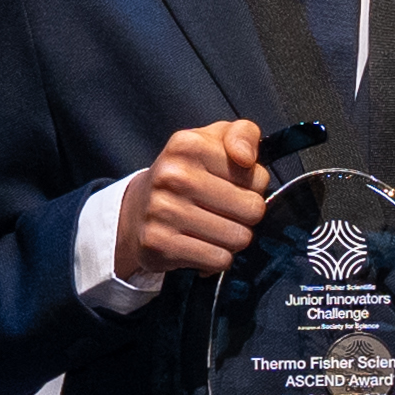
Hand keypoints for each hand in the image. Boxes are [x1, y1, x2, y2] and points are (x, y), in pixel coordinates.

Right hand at [121, 118, 277, 277]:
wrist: (137, 210)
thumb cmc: (187, 174)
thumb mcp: (214, 141)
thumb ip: (243, 134)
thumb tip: (247, 158)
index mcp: (189, 145)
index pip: (257, 178)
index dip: (253, 187)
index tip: (232, 186)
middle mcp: (173, 175)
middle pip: (252, 210)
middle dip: (246, 217)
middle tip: (226, 212)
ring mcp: (163, 211)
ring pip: (238, 239)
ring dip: (233, 239)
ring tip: (214, 229)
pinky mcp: (159, 244)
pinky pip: (218, 260)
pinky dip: (217, 258)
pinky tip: (201, 246)